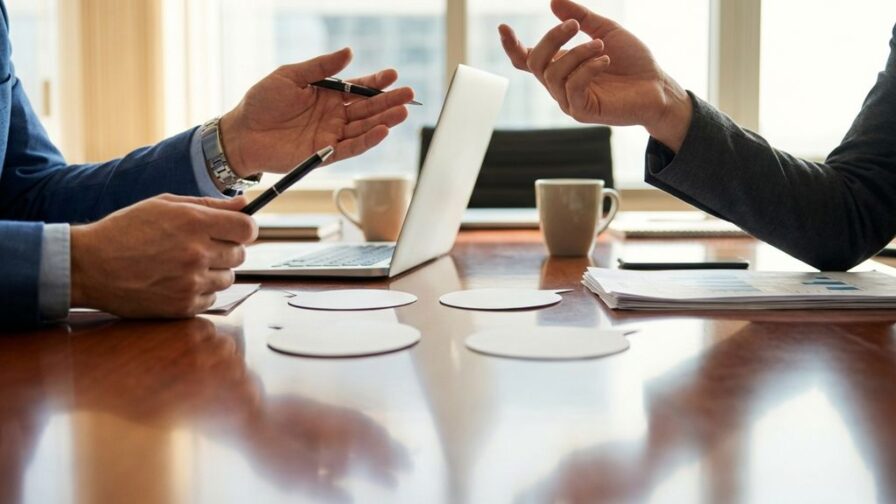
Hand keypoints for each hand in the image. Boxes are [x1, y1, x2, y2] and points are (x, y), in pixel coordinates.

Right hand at [70, 194, 257, 317]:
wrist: (90, 265)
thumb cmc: (126, 230)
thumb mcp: (165, 205)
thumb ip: (209, 204)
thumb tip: (244, 203)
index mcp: (194, 222)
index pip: (247, 229)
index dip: (244, 228)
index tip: (236, 230)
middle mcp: (197, 253)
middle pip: (240, 254)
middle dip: (227, 248)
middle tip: (202, 246)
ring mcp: (191, 282)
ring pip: (228, 278)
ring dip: (215, 271)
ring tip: (186, 264)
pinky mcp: (182, 306)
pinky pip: (212, 298)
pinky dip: (201, 291)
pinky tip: (178, 281)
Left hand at [219, 47, 414, 176]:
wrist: (242, 133)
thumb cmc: (261, 102)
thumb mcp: (290, 75)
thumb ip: (320, 67)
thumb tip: (348, 53)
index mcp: (327, 95)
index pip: (358, 88)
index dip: (376, 83)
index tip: (393, 76)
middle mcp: (333, 115)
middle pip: (367, 109)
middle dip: (389, 101)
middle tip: (409, 94)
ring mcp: (331, 135)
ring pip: (364, 128)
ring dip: (384, 121)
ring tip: (402, 112)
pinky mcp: (324, 154)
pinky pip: (350, 147)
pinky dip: (367, 141)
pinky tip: (382, 132)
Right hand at [499, 0, 691, 150]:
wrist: (657, 86)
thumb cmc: (633, 62)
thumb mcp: (605, 30)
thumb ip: (580, 17)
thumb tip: (554, 2)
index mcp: (562, 66)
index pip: (527, 60)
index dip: (512, 46)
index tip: (503, 27)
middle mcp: (560, 85)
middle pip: (535, 63)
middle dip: (552, 39)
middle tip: (574, 25)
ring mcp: (569, 100)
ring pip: (554, 74)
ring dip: (577, 54)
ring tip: (601, 47)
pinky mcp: (582, 111)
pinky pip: (571, 88)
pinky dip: (587, 69)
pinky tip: (605, 61)